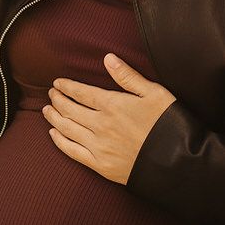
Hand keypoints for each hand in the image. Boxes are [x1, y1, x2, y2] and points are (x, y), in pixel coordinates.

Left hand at [43, 54, 177, 185]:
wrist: (177, 162)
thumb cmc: (169, 124)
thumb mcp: (154, 93)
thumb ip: (128, 76)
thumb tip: (108, 58)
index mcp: (113, 105)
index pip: (81, 92)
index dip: (67, 86)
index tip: (58, 83)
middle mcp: (101, 125)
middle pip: (70, 109)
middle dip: (58, 99)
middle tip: (51, 93)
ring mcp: (99, 146)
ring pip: (67, 129)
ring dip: (54, 117)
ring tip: (47, 109)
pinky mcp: (100, 165)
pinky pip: (72, 152)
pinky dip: (59, 141)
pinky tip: (54, 133)